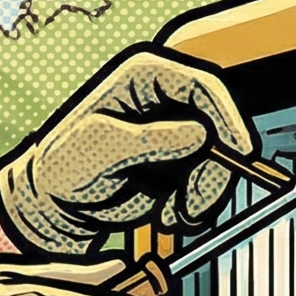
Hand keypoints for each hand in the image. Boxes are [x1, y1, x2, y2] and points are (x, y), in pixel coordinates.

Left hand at [0, 49, 258, 255]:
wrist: (55, 205)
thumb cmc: (64, 166)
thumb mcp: (100, 147)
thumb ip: (148, 139)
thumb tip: (199, 133)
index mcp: (145, 78)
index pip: (201, 87)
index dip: (227, 118)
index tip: (240, 153)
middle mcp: (166, 101)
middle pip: (219, 127)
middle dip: (214, 170)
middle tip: (194, 206)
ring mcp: (176, 133)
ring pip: (219, 159)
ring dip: (204, 193)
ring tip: (172, 217)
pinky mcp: (181, 163)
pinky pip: (208, 181)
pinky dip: (197, 203)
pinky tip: (171, 216)